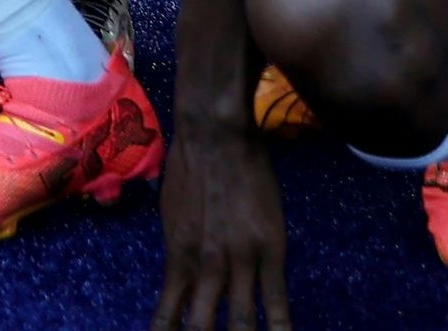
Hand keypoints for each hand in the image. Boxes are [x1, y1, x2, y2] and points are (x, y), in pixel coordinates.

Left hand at [154, 119, 290, 330]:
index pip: (169, 315)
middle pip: (202, 325)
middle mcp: (204, 266)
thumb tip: (181, 275)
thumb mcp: (171, 215)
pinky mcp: (269, 248)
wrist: (213, 135)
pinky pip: (275, 296)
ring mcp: (238, 259)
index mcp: (177, 258)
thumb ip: (179, 250)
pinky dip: (279, 324)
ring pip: (240, 318)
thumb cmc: (188, 167)